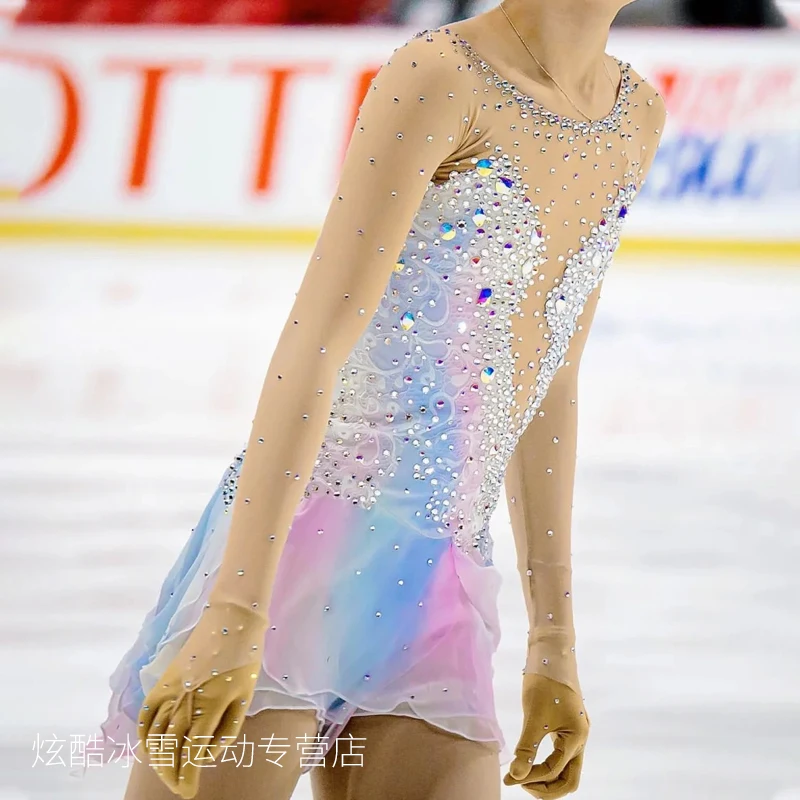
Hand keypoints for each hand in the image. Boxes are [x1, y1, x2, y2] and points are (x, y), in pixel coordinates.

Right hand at [137, 599, 268, 797]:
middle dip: (172, 774)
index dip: (188, 777)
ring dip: (158, 759)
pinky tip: (149, 747)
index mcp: (211, 705)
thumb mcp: (245, 696)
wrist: (231, 620)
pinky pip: (146, 713)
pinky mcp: (163, 680)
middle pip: (171, 748)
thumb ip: (227, 730)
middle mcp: (186, 700)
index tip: (189, 792)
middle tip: (179, 788)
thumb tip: (205, 756)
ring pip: (155, 735)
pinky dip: (143, 734)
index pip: (192, 752)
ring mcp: (171, 690)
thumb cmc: (245, 658)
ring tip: (167, 772)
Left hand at [503, 673, 589, 798]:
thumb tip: (515, 776)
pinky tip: (529, 759)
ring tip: (522, 775)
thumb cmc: (544, 682)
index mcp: (577, 738)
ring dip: (546, 776)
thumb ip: (526, 748)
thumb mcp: (534, 716)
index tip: (509, 778)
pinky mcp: (567, 725)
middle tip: (520, 784)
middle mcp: (581, 739)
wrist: (551, 653)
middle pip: (569, 778)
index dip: (531, 778)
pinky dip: (546, 762)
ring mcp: (575, 732)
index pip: (555, 770)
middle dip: (545, 787)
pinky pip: (560, 753)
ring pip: (566, 767)